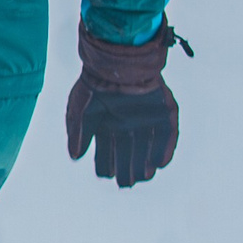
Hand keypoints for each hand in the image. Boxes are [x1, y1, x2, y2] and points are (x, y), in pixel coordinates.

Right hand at [65, 19, 183, 186]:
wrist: (117, 59)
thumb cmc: (95, 83)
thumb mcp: (78, 109)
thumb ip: (77, 132)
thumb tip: (75, 156)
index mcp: (107, 126)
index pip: (107, 153)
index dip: (107, 166)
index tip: (107, 174)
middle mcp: (128, 125)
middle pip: (129, 155)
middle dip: (127, 170)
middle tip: (126, 183)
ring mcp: (148, 118)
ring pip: (148, 148)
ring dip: (146, 164)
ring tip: (143, 176)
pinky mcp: (164, 111)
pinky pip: (168, 134)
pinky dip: (165, 149)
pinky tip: (160, 163)